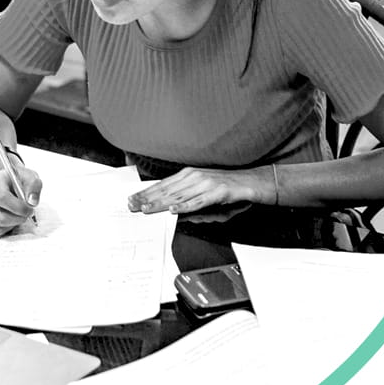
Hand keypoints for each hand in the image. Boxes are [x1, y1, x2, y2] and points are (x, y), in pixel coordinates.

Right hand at [0, 164, 41, 235]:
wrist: (6, 181)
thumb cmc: (17, 179)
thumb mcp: (30, 176)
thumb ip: (34, 186)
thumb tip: (31, 202)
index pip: (2, 197)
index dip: (18, 207)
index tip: (30, 209)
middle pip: (1, 217)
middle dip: (19, 218)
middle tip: (27, 213)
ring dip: (14, 223)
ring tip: (19, 213)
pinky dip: (8, 227)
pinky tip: (11, 216)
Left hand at [127, 166, 271, 215]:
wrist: (251, 182)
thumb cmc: (227, 186)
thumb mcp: (202, 189)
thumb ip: (186, 196)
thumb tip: (169, 207)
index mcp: (189, 174)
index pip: (163, 184)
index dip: (147, 192)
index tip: (133, 198)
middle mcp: (194, 176)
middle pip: (167, 190)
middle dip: (147, 198)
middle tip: (132, 205)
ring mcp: (206, 183)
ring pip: (179, 196)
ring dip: (161, 204)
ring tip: (146, 209)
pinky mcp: (217, 192)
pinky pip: (198, 201)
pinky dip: (185, 206)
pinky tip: (174, 210)